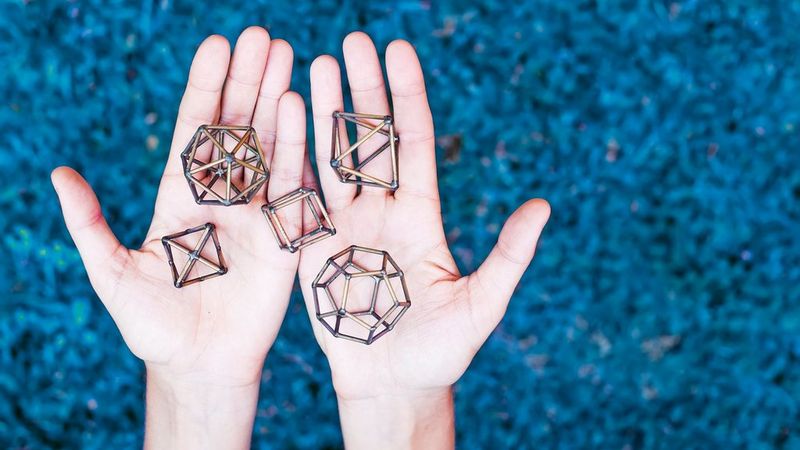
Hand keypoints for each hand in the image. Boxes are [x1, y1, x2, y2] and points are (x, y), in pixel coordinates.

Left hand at [52, 27, 300, 448]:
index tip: (217, 46)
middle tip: (263, 35)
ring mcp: (256, 213)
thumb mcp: (112, 273)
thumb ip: (90, 224)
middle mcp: (222, 196)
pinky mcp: (284, 237)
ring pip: (269, 147)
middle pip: (236, 127)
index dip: (205, 88)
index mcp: (180, 197)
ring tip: (290, 56)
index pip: (194, 131)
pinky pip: (293, 187)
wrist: (201, 365)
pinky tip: (302, 110)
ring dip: (278, 101)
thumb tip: (58, 175)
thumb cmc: (152, 324)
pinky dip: (299, 149)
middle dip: (248, 80)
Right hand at [295, 32, 550, 447]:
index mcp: (422, 216)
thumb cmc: (439, 353)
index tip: (398, 51)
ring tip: (317, 62)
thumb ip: (509, 257)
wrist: (391, 386)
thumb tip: (543, 206)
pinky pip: (302, 197)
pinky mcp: (315, 249)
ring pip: (333, 159)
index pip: (414, 142)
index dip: (407, 97)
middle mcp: (384, 212)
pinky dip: (293, 159)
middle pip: (371, 140)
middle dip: (362, 90)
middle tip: (353, 40)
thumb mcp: (480, 305)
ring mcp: (347, 227)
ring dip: (326, 112)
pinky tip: (286, 121)